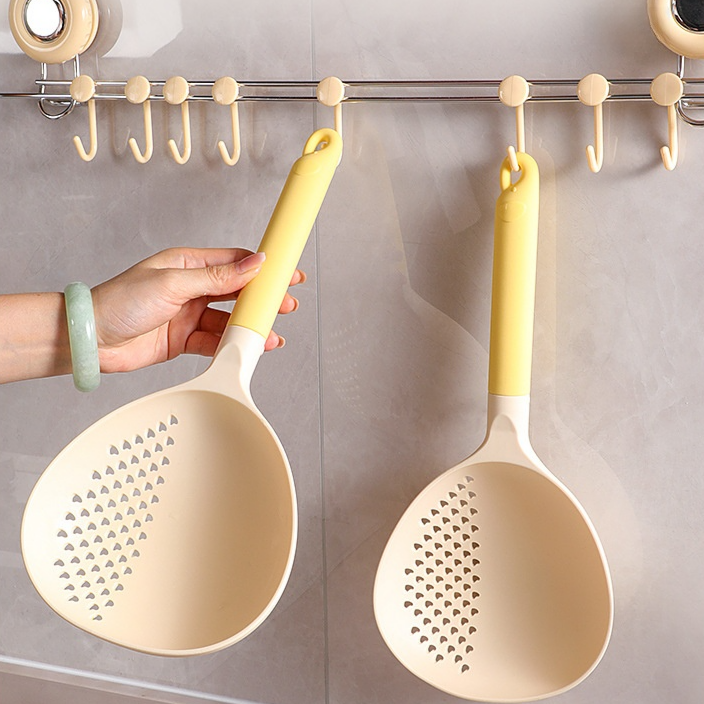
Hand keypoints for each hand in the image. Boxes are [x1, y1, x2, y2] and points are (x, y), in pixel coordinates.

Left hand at [91, 248, 303, 372]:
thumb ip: (217, 277)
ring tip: (270, 334)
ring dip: (250, 327)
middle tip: (288, 304)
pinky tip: (247, 348)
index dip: (263, 267)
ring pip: (229, 319)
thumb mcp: (173, 283)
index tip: (286, 271)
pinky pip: (216, 341)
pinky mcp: (184, 339)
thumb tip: (253, 263)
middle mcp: (192, 288)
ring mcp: (189, 314)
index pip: (235, 262)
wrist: (91, 338)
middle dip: (264, 299)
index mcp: (188, 264)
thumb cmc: (120, 301)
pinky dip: (232, 345)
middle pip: (238, 291)